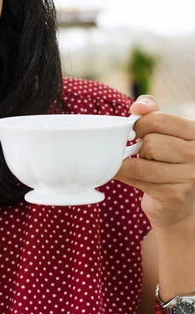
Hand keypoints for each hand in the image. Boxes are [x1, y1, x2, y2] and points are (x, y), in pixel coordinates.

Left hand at [113, 95, 194, 231]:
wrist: (177, 206)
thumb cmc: (167, 162)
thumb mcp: (164, 133)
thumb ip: (152, 112)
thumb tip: (137, 107)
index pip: (159, 119)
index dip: (140, 124)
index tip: (135, 132)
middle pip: (151, 142)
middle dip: (138, 147)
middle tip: (140, 153)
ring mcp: (189, 176)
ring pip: (143, 163)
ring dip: (129, 164)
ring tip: (134, 165)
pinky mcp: (175, 195)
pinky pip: (139, 180)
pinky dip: (125, 176)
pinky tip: (128, 176)